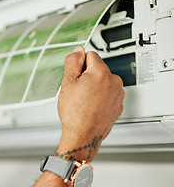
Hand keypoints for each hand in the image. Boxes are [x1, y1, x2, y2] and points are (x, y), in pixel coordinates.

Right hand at [56, 46, 123, 160]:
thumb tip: (78, 50)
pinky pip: (107, 93)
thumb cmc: (75, 112)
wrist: (83, 135)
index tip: (75, 77)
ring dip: (93, 86)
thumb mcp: (67, 82)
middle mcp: (114, 81)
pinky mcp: (118, 104)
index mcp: (102, 72)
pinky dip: (99, 97)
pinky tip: (90, 106)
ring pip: (102, 81)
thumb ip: (73, 61)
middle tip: (77, 90)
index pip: (89, 55)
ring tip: (83, 100)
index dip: (78, 65)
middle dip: (86, 75)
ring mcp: (118, 94)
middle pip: (97, 68)